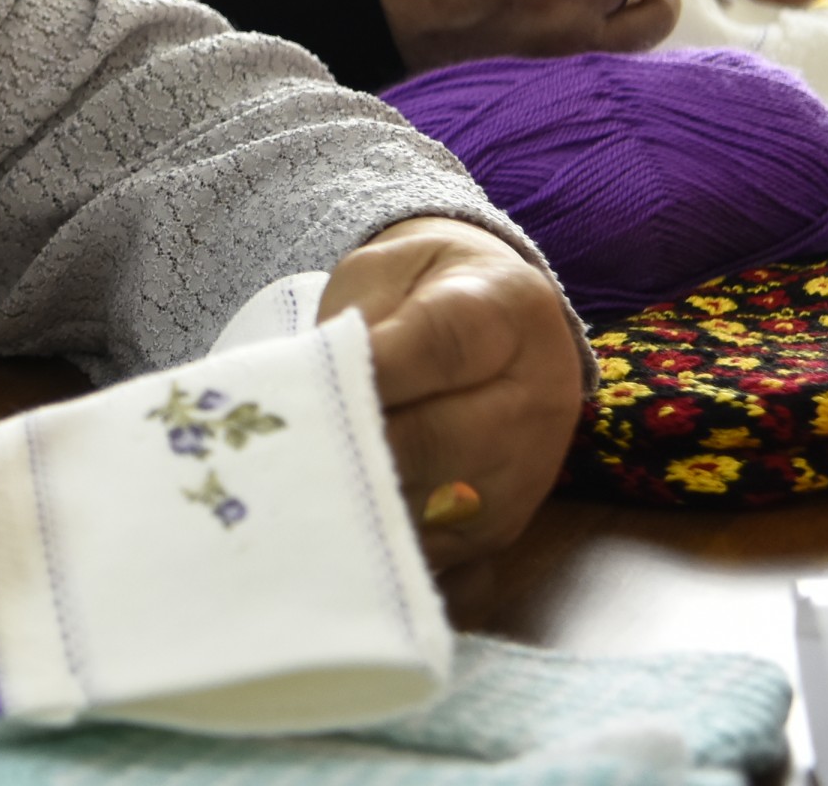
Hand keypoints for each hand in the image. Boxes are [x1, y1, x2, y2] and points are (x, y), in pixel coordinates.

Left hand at [320, 217, 579, 566]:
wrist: (494, 319)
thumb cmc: (419, 291)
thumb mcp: (384, 275)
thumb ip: (357, 324)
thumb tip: (318, 388)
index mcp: (508, 311)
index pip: (441, 346)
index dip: (374, 371)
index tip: (313, 384)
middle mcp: (537, 395)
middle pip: (442, 440)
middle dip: (357, 449)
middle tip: (290, 452)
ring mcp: (528, 469)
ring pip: (439, 508)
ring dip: (365, 504)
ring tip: (299, 493)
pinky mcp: (504, 526)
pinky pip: (441, 553)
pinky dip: (382, 545)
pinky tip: (330, 531)